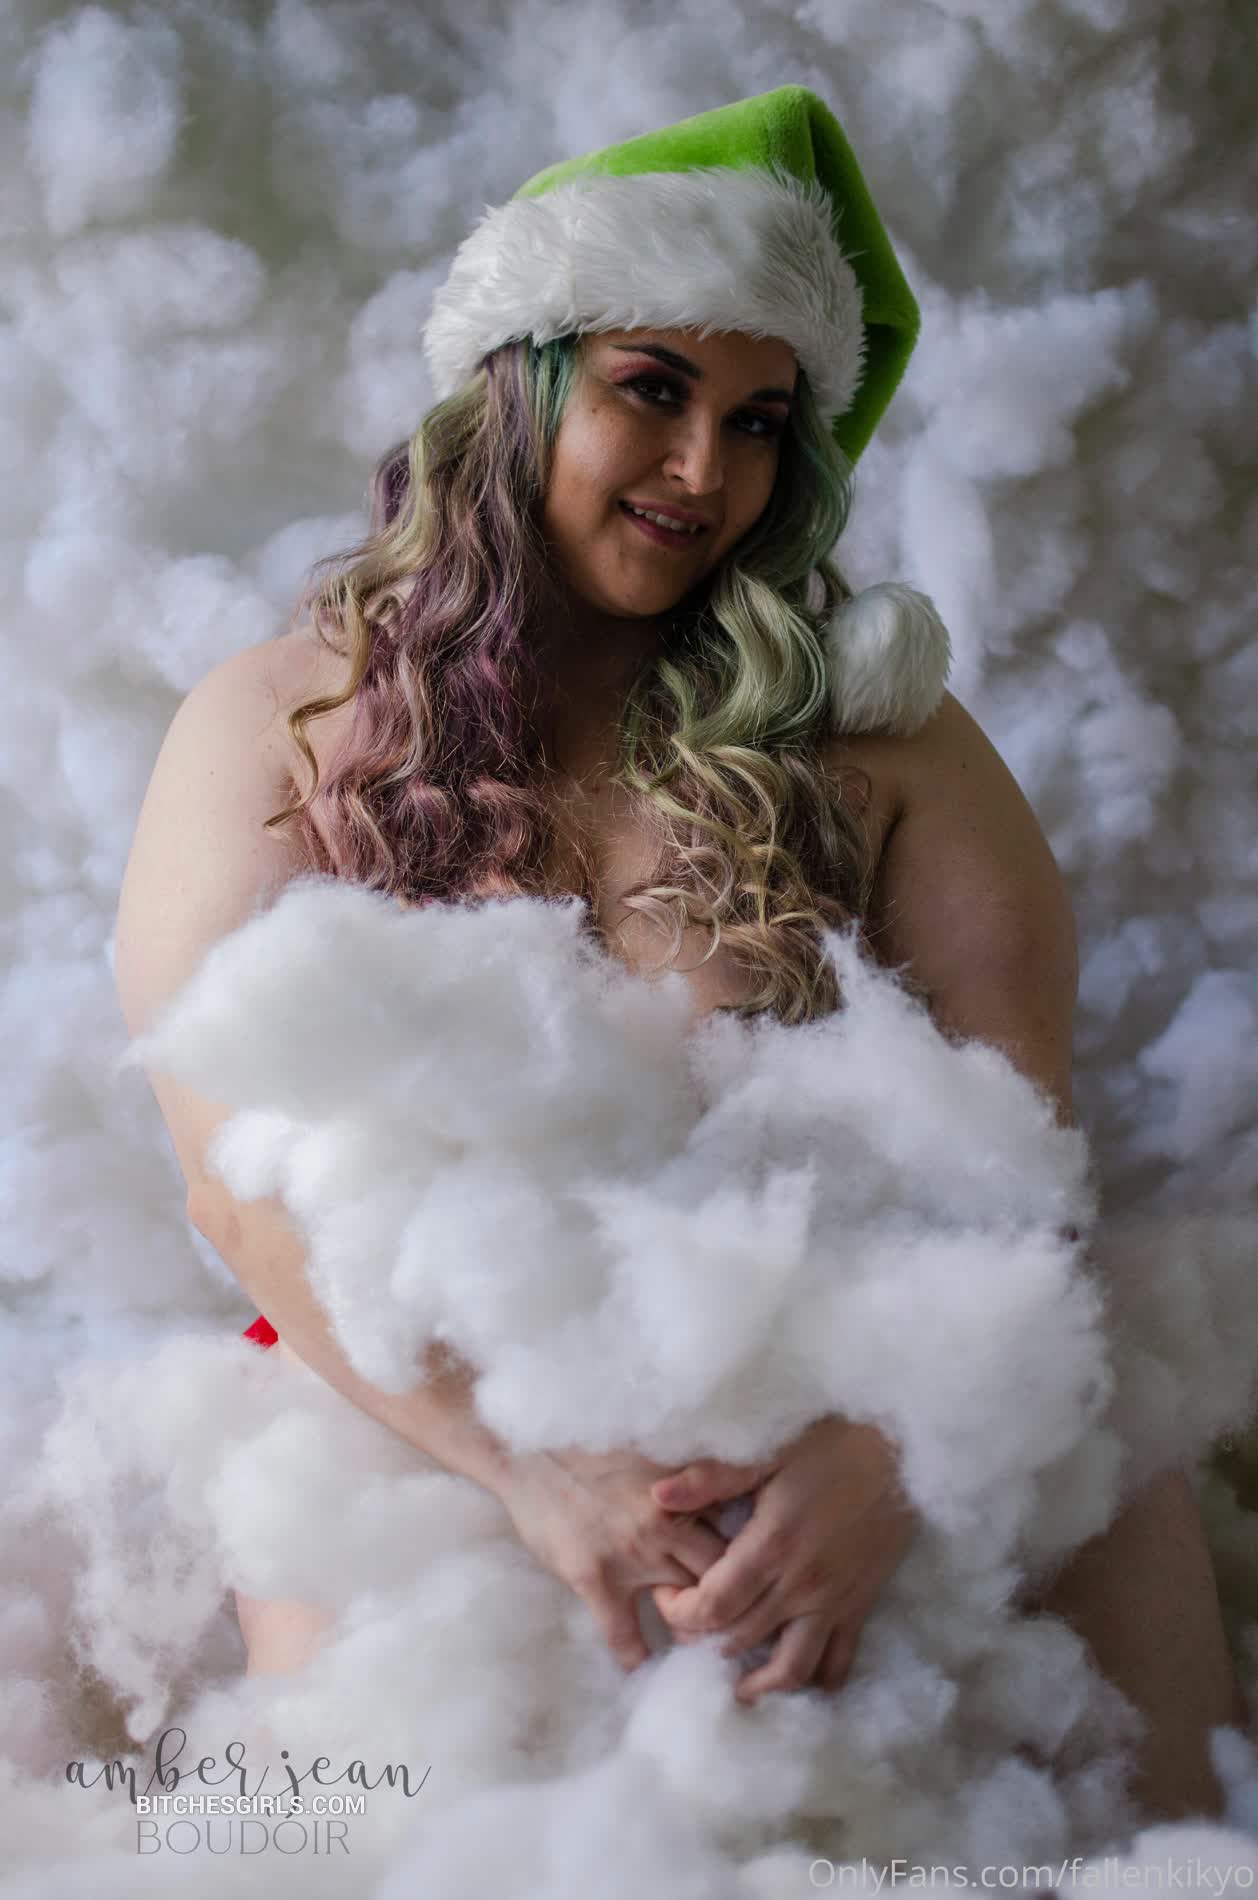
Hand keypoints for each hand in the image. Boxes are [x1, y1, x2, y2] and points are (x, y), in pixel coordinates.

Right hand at [494, 1444, 730, 1673]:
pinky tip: (640, 1667)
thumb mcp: (650, 1455)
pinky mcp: (595, 1579)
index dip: (748, 1560)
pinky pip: (625, 1636)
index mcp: (683, 1491)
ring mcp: (631, 1555)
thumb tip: (725, 1502)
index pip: (735, 1534)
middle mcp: (666, 1524)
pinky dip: (636, 1657)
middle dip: (730, 1599)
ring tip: (695, 1643)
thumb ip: (687, 1482)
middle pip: (720, 1576)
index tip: (755, 1578)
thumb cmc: (590, 1448)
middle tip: (731, 1617)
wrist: (529, 1452)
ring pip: (684, 1609)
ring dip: (691, 1629)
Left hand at [649, 1414, 916, 1702]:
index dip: (680, 1612)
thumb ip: (711, 1479)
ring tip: (736, 1680)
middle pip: (740, 1639)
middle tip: (687, 1625)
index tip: (666, 1594)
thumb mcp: (766, 1453)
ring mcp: (835, 1602)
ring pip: (791, 1668)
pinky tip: (796, 1677)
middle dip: (704, 1639)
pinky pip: (838, 1663)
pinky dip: (815, 1681)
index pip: (712, 1607)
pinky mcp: (861, 1606)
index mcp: (771, 1546)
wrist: (901, 1452)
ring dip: (758, 1681)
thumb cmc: (829, 1445)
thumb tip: (658, 1497)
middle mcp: (801, 1585)